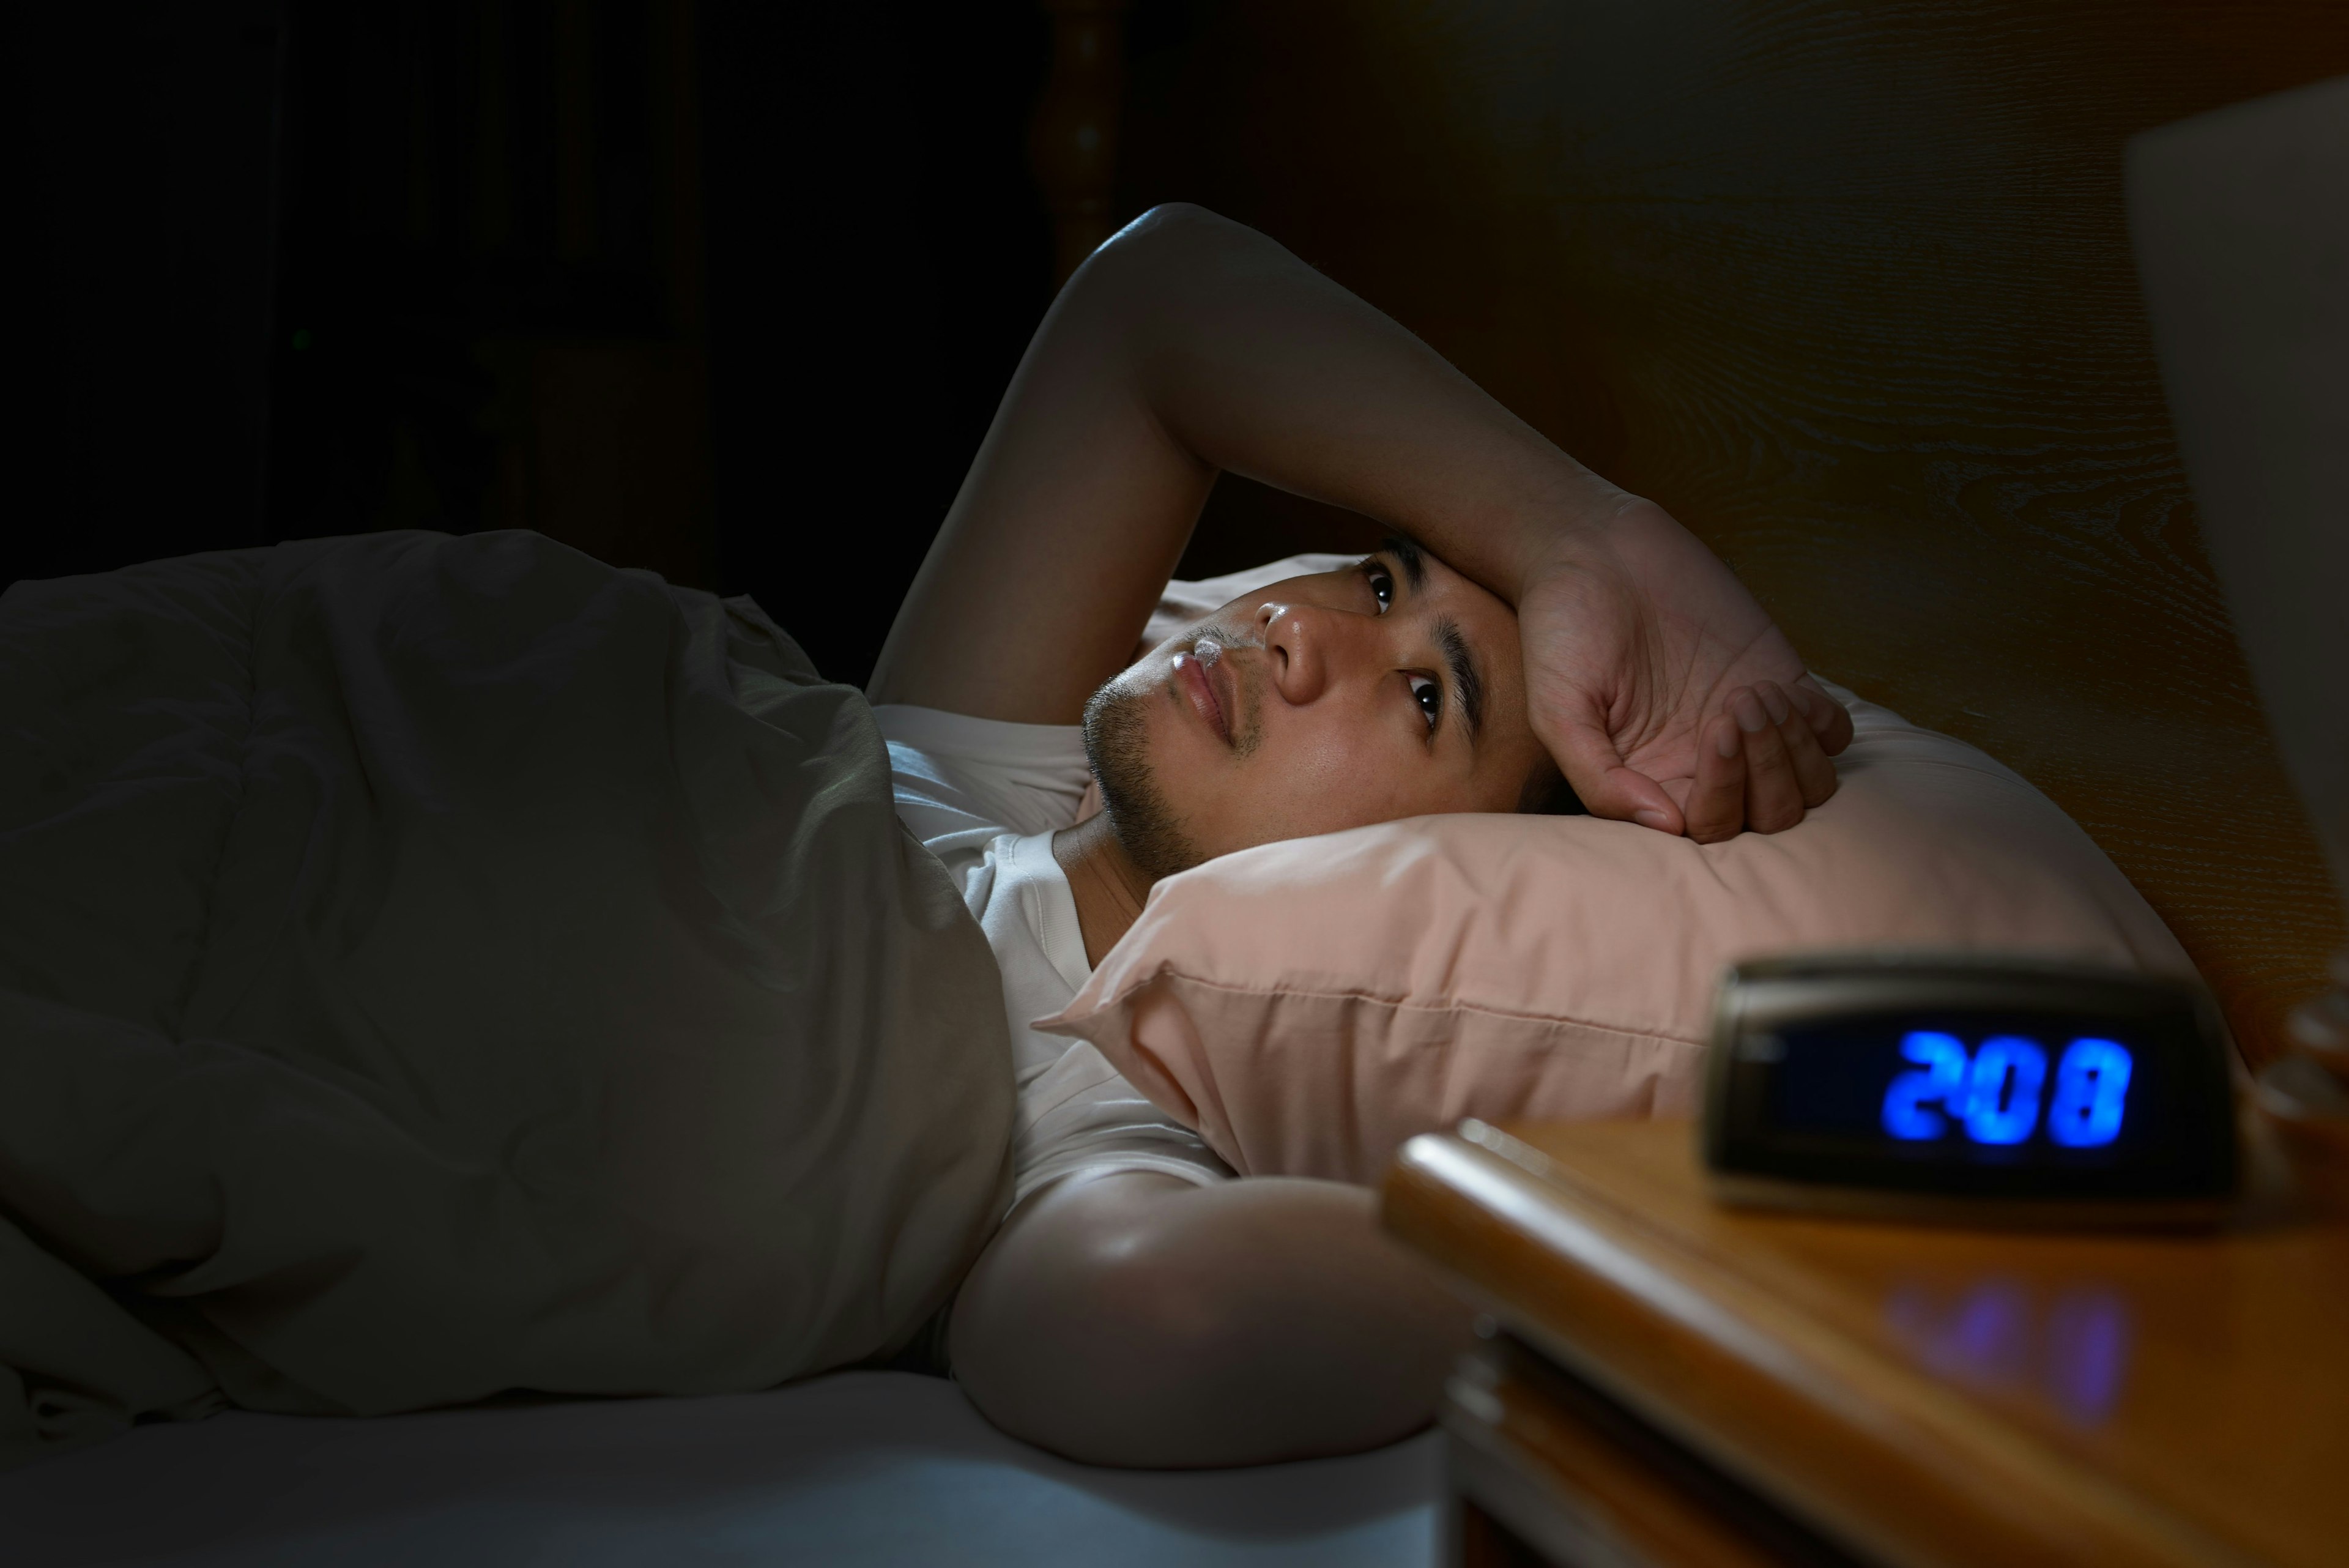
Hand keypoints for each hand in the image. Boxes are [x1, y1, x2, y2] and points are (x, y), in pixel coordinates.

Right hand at [1516, 498, 1851, 839]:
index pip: (1709, 829)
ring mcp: (1748, 725)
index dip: (1722, 798)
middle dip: (1765, 776)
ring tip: (1756, 696)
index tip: (1711, 733)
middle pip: (1768, 817)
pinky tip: (1783, 690)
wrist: (1594, 551)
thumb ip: (1599, 777)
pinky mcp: (1779, 680)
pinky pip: (1832, 731)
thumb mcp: (1557, 710)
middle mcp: (1706, 763)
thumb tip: (1666, 826)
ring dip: (1794, 752)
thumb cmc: (1564, 630)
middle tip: (1733, 711)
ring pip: (1808, 784)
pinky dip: (1822, 725)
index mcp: (1654, 779)